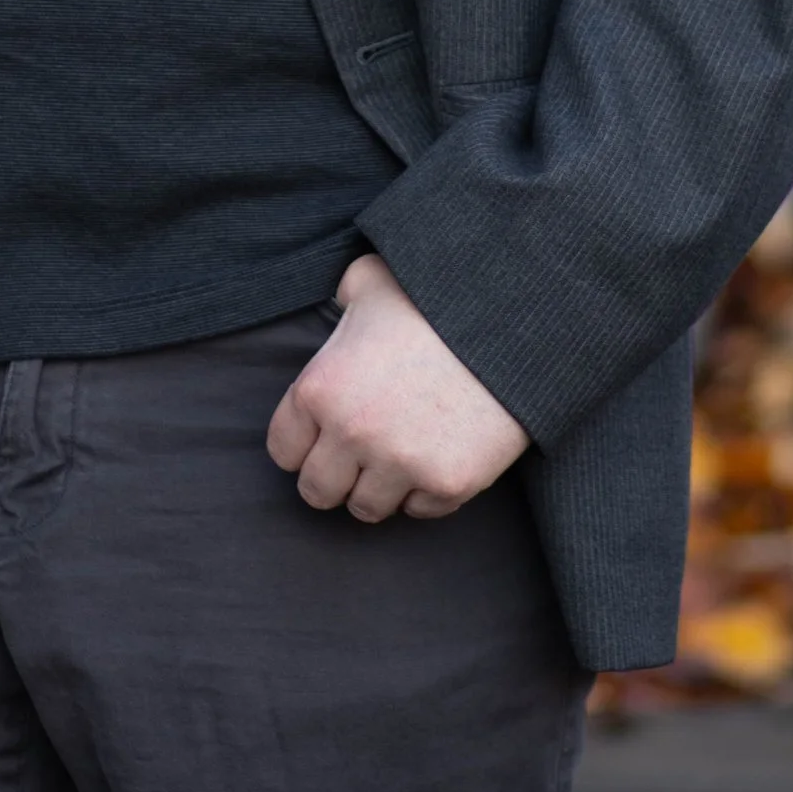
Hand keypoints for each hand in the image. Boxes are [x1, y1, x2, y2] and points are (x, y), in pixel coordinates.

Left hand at [267, 253, 528, 522]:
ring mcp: (401, 463)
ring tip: (399, 454)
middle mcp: (352, 433)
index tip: (322, 437)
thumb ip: (342, 299)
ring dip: (379, 487)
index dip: (303, 443)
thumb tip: (341, 304)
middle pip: (317, 491)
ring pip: (366, 509)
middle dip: (335, 475)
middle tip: (358, 456)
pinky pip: (420, 511)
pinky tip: (437, 454)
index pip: (283, 450)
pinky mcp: (448, 484)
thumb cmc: (433, 296)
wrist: (509, 316)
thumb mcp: (368, 280)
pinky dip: (425, 491)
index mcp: (320, 388)